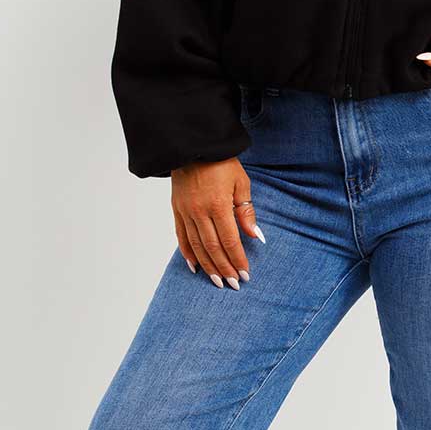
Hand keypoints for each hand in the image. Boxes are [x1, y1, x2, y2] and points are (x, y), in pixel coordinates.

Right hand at [171, 158, 264, 288]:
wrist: (193, 146)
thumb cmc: (221, 163)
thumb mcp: (240, 182)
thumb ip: (246, 210)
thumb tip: (254, 235)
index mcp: (218, 204)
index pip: (229, 240)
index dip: (237, 259)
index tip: (245, 273)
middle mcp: (199, 212)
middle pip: (212, 248)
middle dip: (224, 268)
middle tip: (233, 283)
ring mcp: (185, 212)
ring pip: (197, 246)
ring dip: (208, 266)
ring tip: (217, 281)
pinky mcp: (176, 210)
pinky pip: (181, 237)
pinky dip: (188, 253)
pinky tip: (195, 266)